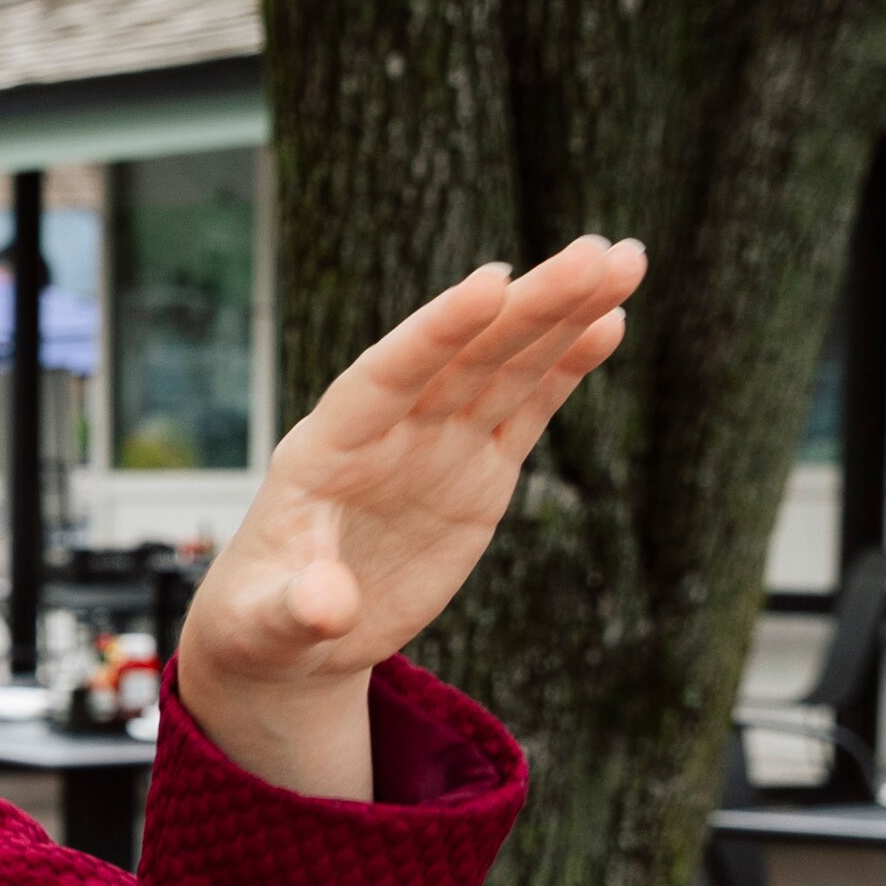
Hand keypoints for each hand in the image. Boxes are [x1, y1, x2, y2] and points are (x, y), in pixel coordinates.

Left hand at [176, 238, 637, 797]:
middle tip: (598, 251)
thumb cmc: (263, 621)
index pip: (385, 376)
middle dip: (529, 305)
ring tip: (623, 259)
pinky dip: (566, 366)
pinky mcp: (476, 470)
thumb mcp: (266, 624)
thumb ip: (296, 607)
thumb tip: (328, 608)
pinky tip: (609, 320)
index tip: (491, 282)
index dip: (436, 332)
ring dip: (562, 314)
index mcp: (324, 449)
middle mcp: (386, 430)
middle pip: (462, 356)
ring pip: (504, 367)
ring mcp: (435, 444)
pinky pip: (526, 408)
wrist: (292, 634)